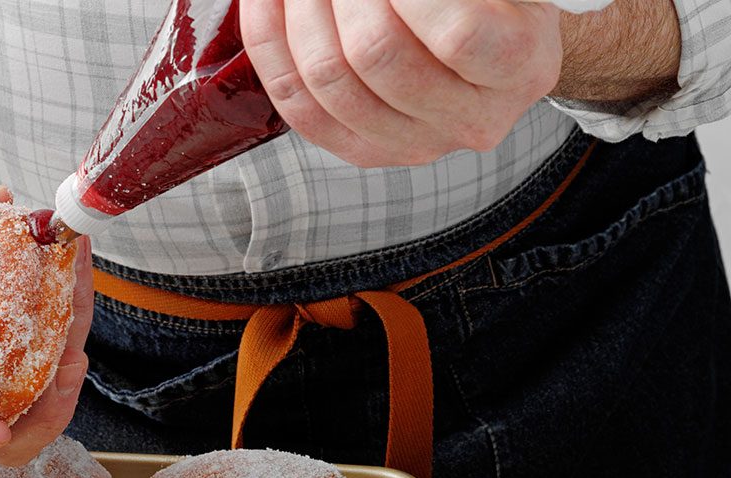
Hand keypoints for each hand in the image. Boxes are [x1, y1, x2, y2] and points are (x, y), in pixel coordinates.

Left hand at [241, 0, 562, 166]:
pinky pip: (297, 105)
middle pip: (376, 54)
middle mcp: (471, 120)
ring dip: (301, 9)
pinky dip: (271, 43)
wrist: (493, 50)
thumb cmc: (492, 3)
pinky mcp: (363, 152)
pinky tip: (269, 2)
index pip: (458, 36)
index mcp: (519, 66)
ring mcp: (413, 145)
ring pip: (328, 79)